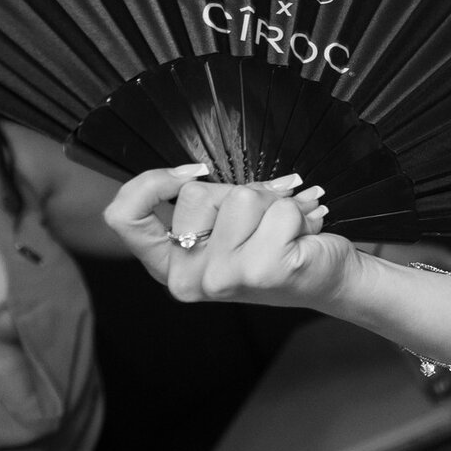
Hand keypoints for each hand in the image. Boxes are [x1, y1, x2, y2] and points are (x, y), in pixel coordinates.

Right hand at [103, 165, 352, 309]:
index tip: (191, 172)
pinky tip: (305, 237)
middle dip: (240, 192)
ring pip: (242, 196)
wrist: (327, 279)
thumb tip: (197, 171)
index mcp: (170, 264)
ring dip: (276, 203)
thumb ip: (209, 204)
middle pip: (197, 192)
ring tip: (288, 228)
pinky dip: (301, 213)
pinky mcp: (261, 271)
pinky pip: (280, 209)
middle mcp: (187, 279)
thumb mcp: (230, 226)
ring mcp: (221, 279)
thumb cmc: (278, 246)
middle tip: (265, 219)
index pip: (123, 217)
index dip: (149, 183)